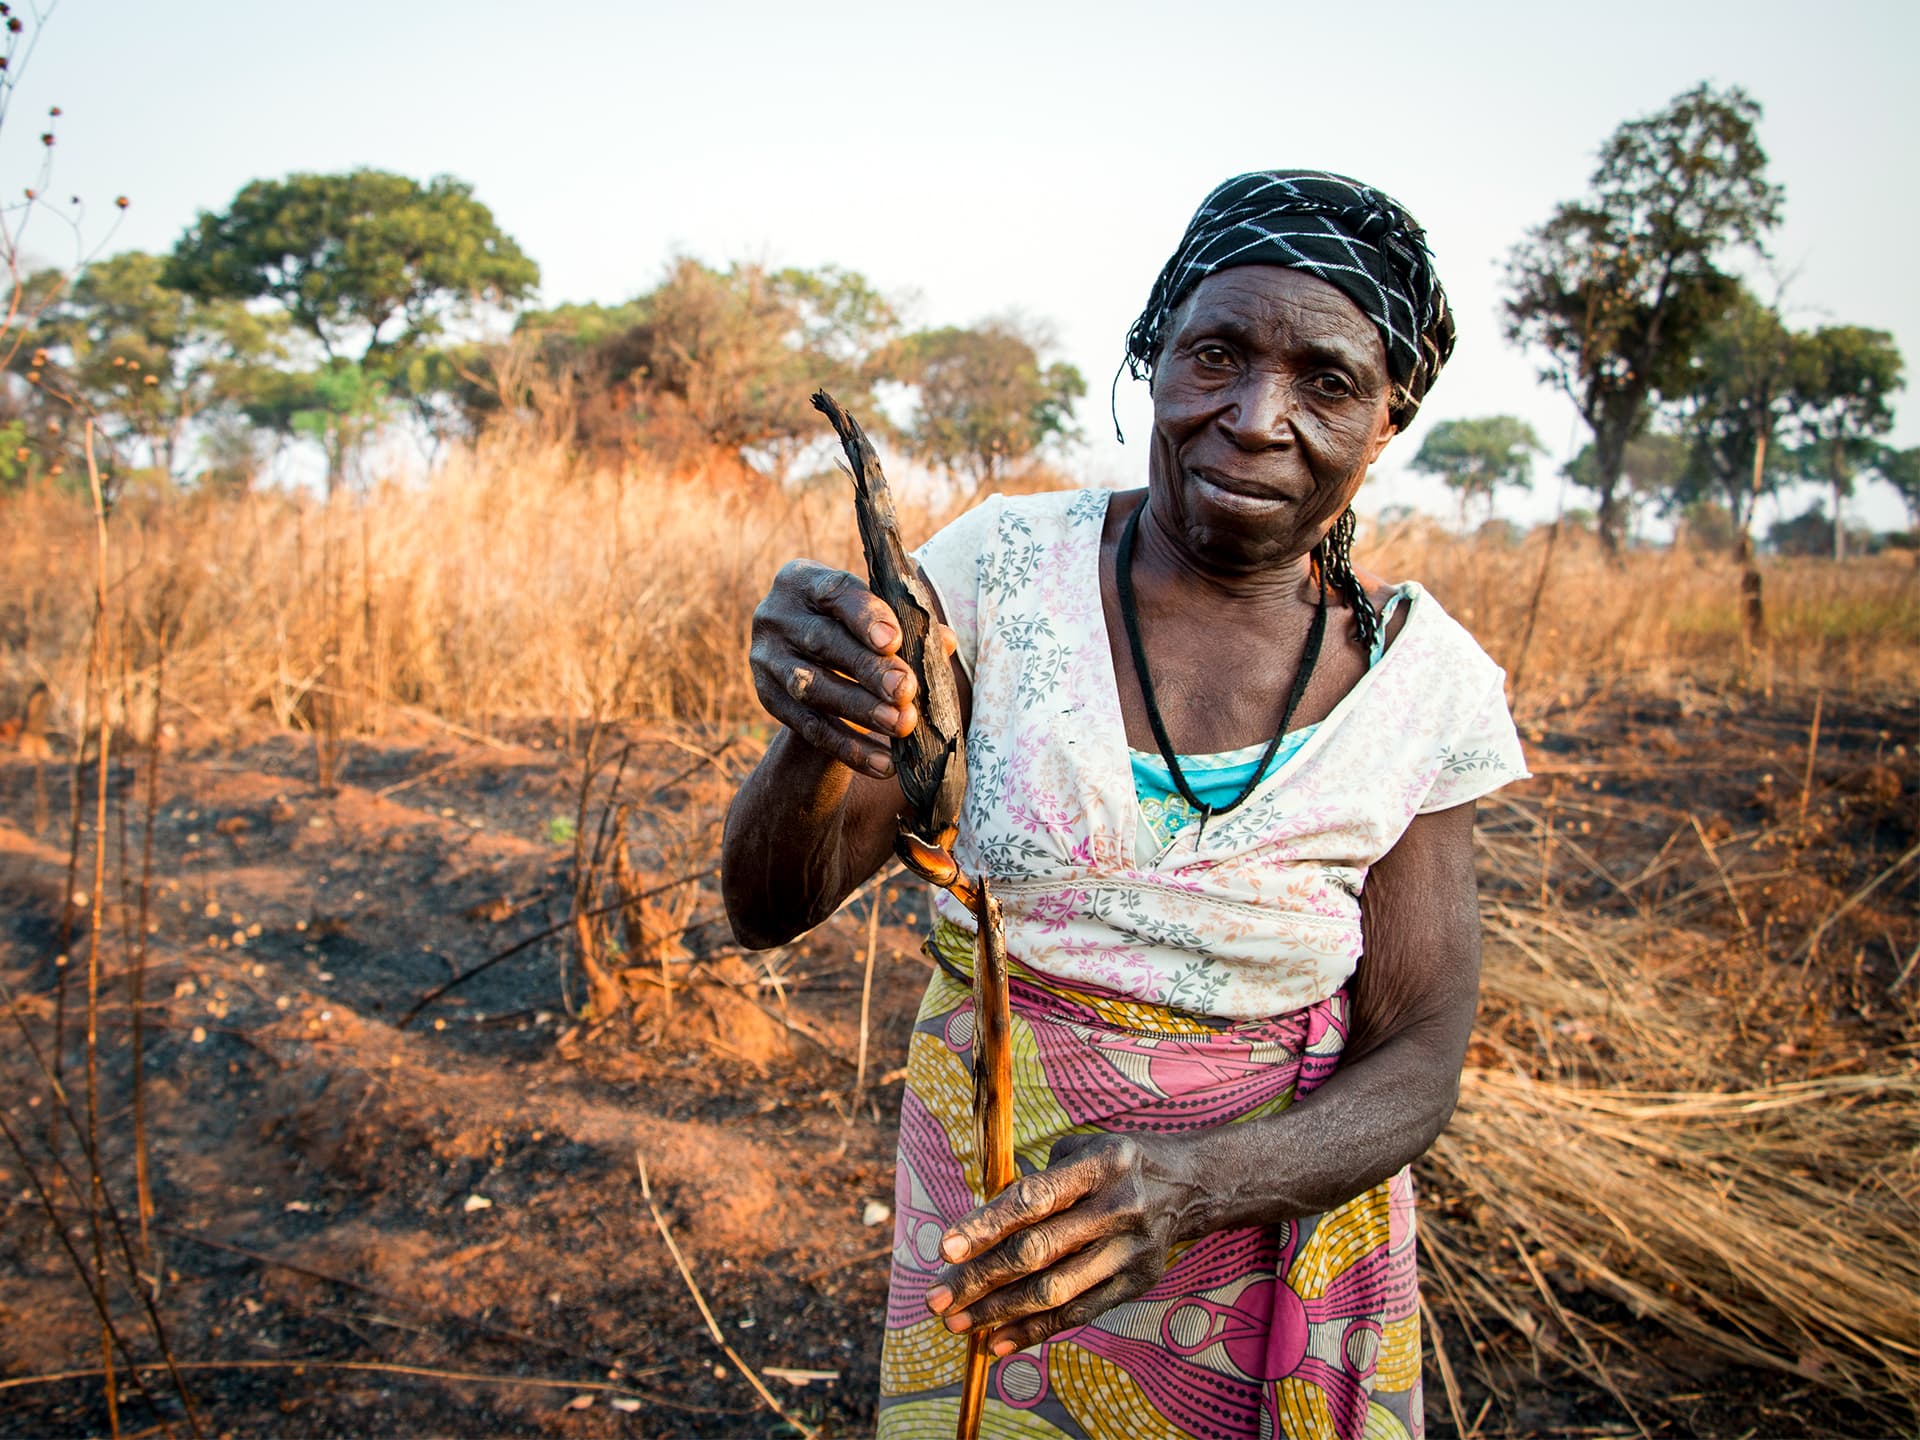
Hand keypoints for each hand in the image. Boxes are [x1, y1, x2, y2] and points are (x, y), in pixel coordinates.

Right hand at [749, 560, 919, 778]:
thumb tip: (943, 642)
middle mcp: (775, 615)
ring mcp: (765, 659)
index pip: (834, 592)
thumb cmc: (856, 628)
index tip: (895, 641)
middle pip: (822, 642)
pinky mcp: (768, 698)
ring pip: (813, 688)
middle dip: (868, 669)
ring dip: (860, 709)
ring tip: (901, 725)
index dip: (865, 616)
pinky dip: (849, 748)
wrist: (814, 661)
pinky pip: (810, 728)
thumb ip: (909, 625)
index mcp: (802, 581)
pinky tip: (884, 763)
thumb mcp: (876, 617)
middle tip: (906, 690)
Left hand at [923, 1133, 1199, 1354]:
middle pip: (1038, 1251)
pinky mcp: (1138, 1283)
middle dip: (980, 1278)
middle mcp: (1119, 1206)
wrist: (1192, 1184)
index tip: (945, 1250)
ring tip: (957, 1324)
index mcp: (1101, 1163)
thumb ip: (1033, 1182)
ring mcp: (1131, 1249)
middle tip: (936, 1300)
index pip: (1033, 1198)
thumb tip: (977, 1224)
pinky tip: (998, 1342)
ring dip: (999, 1312)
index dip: (986, 1225)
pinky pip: (1078, 1314)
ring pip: (1054, 1291)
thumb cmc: (1116, 1162)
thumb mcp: (1082, 1149)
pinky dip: (1035, 1331)